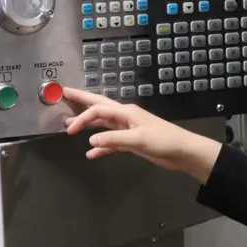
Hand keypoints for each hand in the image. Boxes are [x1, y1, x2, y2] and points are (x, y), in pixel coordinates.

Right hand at [62, 88, 222, 182]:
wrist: (183, 152)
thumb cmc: (163, 141)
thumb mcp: (138, 139)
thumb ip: (113, 139)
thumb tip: (90, 140)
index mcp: (126, 112)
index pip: (98, 110)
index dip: (82, 118)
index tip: (70, 129)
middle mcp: (124, 117)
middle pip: (98, 107)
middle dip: (80, 100)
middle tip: (63, 93)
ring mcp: (127, 129)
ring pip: (102, 125)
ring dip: (87, 125)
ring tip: (70, 126)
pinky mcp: (131, 142)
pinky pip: (110, 143)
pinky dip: (100, 147)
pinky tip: (91, 154)